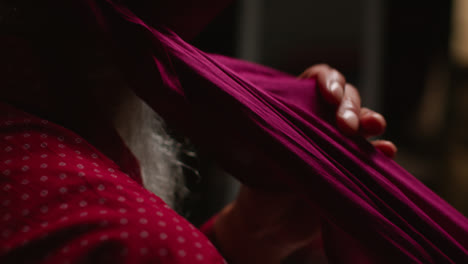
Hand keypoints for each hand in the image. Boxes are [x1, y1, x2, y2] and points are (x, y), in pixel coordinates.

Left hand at [213, 65, 396, 263]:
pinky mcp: (354, 169)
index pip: (315, 81)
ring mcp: (340, 145)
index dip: (326, 81)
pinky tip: (386, 152)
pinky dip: (382, 151)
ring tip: (373, 128)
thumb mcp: (266, 162)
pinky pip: (374, 155)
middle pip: (345, 97)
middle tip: (347, 126)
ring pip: (363, 121)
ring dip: (371, 119)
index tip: (329, 96)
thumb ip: (287, 144)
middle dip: (350, 105)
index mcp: (295, 112)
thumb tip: (312, 135)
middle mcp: (320, 123)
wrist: (272, 230)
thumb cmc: (261, 190)